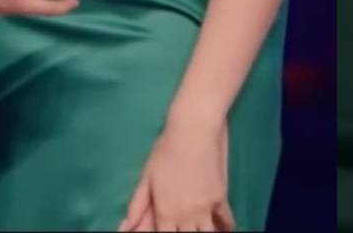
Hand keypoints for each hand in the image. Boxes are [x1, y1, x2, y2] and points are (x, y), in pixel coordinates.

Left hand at [119, 112, 233, 231]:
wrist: (194, 130)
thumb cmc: (166, 150)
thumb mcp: (147, 177)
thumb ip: (137, 204)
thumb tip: (126, 226)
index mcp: (166, 212)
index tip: (167, 231)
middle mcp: (187, 215)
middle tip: (183, 229)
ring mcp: (206, 208)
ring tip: (200, 230)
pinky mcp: (222, 198)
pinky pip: (227, 221)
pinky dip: (226, 227)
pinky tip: (224, 229)